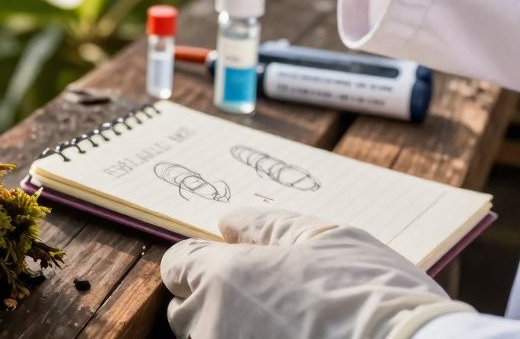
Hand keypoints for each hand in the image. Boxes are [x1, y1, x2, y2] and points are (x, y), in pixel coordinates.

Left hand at [160, 207, 472, 338]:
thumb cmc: (373, 295)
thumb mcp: (328, 240)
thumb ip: (269, 226)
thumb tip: (228, 222)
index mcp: (222, 277)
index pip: (177, 265)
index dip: (201, 260)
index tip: (231, 263)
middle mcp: (211, 324)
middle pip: (186, 310)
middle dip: (212, 301)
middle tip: (265, 298)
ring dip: (234, 329)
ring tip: (287, 325)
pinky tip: (295, 338)